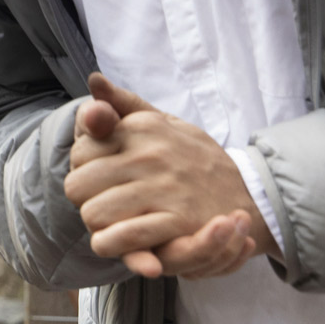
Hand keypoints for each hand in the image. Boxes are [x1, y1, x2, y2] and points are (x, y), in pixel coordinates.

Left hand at [64, 73, 275, 279]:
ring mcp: (163, 189)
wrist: (246, 192)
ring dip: (96, 224)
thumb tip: (95, 80)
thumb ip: (123, 103)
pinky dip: (110, 244)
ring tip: (111, 222)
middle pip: (77, 186)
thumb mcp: (162, 122)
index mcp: (142, 128)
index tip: (100, 175)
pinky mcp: (177, 222)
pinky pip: (124, 237)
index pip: (79, 152)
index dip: (83, 168)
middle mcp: (150, 155)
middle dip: (84, 198)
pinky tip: (111, 241)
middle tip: (102, 202)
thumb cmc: (192, 157)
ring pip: (93, 214)